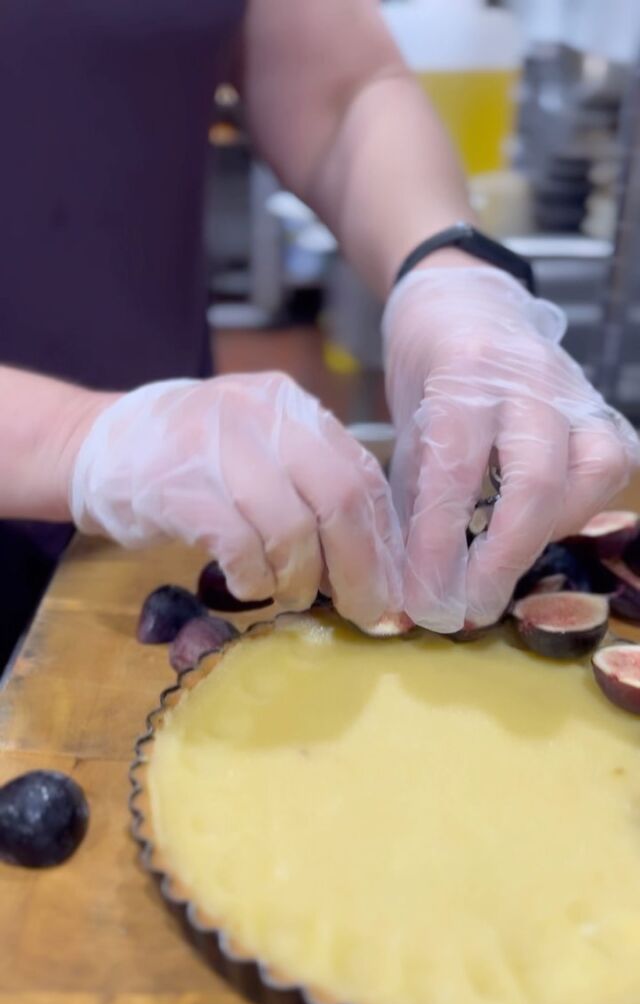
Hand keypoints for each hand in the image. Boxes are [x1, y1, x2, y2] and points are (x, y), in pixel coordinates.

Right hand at [70, 372, 402, 630]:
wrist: (97, 444)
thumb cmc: (194, 462)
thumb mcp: (260, 451)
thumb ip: (313, 489)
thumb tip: (375, 568)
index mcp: (293, 406)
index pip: (362, 474)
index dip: (385, 542)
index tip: (393, 592)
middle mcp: (262, 415)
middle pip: (339, 499)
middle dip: (359, 569)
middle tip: (362, 613)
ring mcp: (217, 445)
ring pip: (292, 528)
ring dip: (300, 580)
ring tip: (289, 597)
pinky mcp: (178, 485)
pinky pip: (239, 545)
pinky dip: (254, 578)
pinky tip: (248, 586)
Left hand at [383, 267, 639, 632]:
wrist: (464, 302)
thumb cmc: (426, 371)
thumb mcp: (404, 429)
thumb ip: (415, 503)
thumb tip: (413, 588)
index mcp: (460, 375)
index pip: (456, 472)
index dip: (441, 547)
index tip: (425, 600)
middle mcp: (526, 379)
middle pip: (537, 480)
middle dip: (504, 557)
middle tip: (470, 608)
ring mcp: (574, 390)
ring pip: (592, 472)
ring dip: (550, 532)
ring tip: (505, 560)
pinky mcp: (601, 407)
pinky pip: (611, 466)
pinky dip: (580, 507)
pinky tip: (542, 526)